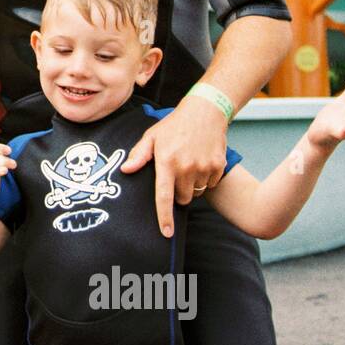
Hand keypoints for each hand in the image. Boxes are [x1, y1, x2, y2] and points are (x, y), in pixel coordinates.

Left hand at [121, 96, 227, 237]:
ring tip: (188, 164)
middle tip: (175, 175)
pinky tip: (200, 162)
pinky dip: (205, 179)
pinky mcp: (218, 166)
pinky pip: (209, 184)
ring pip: (196, 192)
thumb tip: (126, 170)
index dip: (165, 217)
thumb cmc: (174, 125)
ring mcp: (204, 167)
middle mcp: (186, 167)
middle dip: (177, 194)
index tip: (167, 233)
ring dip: (191, 185)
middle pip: (182, 199)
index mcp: (167, 162)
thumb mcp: (152, 137)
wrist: (205, 111)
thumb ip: (139, 155)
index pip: (164, 196)